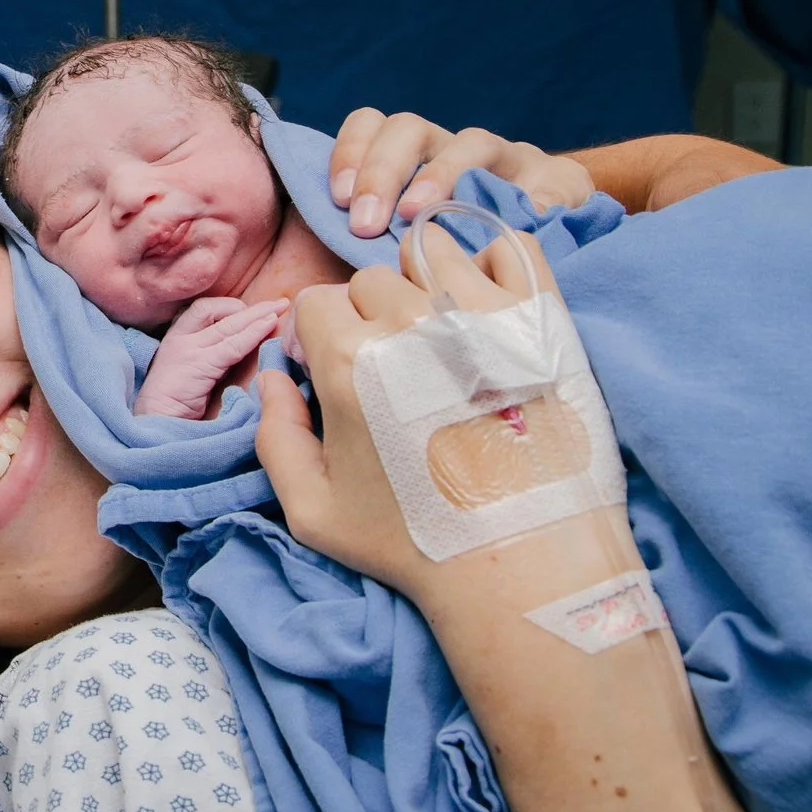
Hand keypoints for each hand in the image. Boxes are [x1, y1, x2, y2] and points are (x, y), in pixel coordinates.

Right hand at [133, 295, 288, 420]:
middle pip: (218, 311)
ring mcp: (187, 349)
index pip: (204, 310)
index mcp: (176, 339)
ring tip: (280, 308)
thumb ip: (213, 360)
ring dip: (257, 315)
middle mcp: (179, 338)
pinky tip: (270, 325)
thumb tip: (247, 352)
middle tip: (278, 304)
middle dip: (251, 308)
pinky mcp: (198, 364)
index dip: (230, 307)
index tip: (253, 313)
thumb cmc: (174, 408)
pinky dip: (254, 333)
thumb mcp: (192, 375)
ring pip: (228, 324)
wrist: (154, 424)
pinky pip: (232, 345)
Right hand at [255, 224, 558, 599]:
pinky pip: (508, 247)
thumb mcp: (313, 511)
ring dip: (425, 282)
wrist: (525, 563)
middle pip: (371, 279)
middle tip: (396, 367)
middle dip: (370, 315)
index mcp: (349, 360)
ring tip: (441, 333)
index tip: (339, 373)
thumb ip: (274, 437)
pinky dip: (492, 264)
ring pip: (430, 252)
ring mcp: (481, 313)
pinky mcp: (540, 318)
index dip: (319, 338)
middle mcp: (412, 323)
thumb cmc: (414, 545)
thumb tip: (271, 377)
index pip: (316, 303)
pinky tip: (487, 306)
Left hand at [328, 110, 591, 237]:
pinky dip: (539, 195)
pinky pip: (551, 177)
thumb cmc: (453, 259)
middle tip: (367, 222)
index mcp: (411, 159)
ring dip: (441, 174)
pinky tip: (526, 218)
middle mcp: (452, 150)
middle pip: (409, 130)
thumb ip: (366, 252)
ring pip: (470, 141)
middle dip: (383, 170)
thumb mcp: (402, 253)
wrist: (544, 243)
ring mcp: (503, 163)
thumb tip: (314, 291)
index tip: (337, 199)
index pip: (370, 127)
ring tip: (422, 216)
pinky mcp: (556, 181)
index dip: (350, 153)